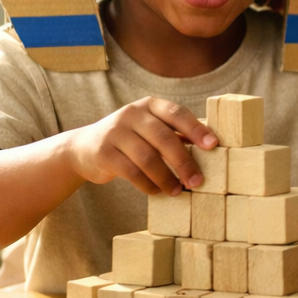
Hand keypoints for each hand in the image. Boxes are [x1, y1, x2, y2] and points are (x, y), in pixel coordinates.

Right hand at [62, 96, 215, 196]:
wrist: (84, 148)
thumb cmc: (131, 139)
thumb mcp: (150, 129)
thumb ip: (174, 134)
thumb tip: (210, 149)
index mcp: (150, 106)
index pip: (177, 113)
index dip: (196, 129)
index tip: (214, 145)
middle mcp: (132, 114)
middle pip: (164, 138)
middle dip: (183, 161)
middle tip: (197, 181)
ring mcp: (115, 132)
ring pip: (147, 157)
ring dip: (165, 177)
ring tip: (177, 191)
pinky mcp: (103, 152)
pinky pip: (130, 171)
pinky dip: (147, 184)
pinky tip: (156, 192)